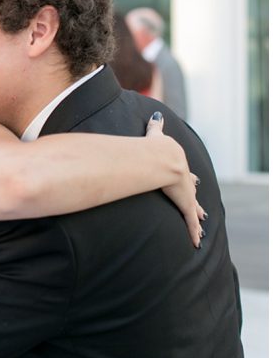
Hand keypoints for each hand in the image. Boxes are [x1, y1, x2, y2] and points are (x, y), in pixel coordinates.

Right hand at [145, 113, 205, 247]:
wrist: (163, 158)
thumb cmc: (156, 147)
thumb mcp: (155, 136)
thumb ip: (155, 126)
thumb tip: (155, 114)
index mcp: (177, 168)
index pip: (185, 176)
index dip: (189, 180)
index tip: (194, 182)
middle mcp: (184, 182)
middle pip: (192, 195)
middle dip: (196, 202)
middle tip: (202, 209)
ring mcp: (187, 195)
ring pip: (194, 212)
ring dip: (197, 220)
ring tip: (201, 231)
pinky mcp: (185, 205)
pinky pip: (189, 223)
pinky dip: (193, 233)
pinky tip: (196, 243)